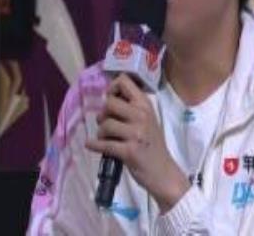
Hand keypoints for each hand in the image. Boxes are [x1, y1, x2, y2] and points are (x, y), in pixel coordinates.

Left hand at [85, 73, 189, 212]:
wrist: (163, 172)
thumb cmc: (152, 144)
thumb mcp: (147, 119)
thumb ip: (131, 107)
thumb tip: (108, 98)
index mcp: (145, 105)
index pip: (124, 82)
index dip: (112, 88)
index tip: (111, 99)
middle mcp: (142, 115)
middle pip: (109, 103)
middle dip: (103, 114)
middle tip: (106, 123)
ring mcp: (136, 133)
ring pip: (106, 124)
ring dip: (100, 132)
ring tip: (105, 138)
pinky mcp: (129, 151)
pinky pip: (104, 144)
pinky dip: (94, 144)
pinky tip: (91, 145)